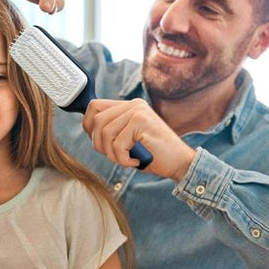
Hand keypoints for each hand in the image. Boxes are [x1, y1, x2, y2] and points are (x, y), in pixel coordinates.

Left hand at [82, 99, 196, 181]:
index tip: (98, 142)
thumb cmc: (152, 154)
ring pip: (105, 133)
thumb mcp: (127, 139)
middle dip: (100, 144)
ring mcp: (138, 112)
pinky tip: (135, 162)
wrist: (180, 163)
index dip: (88, 126)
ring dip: (112, 154)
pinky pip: (118, 144)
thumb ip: (112, 130)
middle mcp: (133, 105)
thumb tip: (88, 129)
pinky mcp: (142, 122)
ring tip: (126, 160)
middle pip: (97, 121)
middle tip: (115, 156)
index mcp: (129, 106)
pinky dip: (122, 159)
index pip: (94, 106)